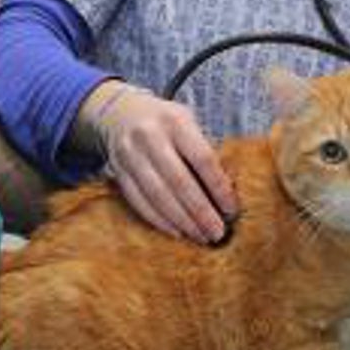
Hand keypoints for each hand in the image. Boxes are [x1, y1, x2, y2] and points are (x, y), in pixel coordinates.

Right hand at [87, 83, 237, 242]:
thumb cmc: (165, 122)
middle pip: (179, 182)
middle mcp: (149, 136)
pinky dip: (159, 220)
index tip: (231, 210)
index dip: (218, 187)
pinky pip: (138, 201)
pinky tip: (176, 232)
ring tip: (200, 236)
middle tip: (217, 233)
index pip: (202, 158)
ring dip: (181, 221)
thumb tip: (226, 193)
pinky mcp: (118, 172)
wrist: (120, 112)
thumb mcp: (188, 122)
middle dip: (201, 212)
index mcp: (175, 122)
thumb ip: (205, 150)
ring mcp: (129, 155)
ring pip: (157, 195)